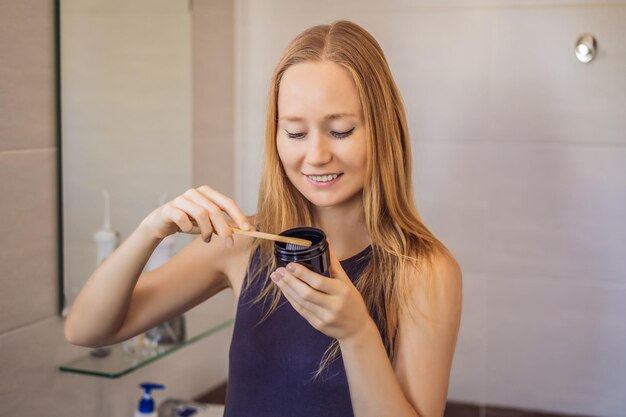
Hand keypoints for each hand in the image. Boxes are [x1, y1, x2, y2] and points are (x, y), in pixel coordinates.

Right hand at [138, 185, 252, 245]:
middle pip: (215, 210)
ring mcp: (181, 198)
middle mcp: (195, 192)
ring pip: (201, 215)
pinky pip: (183, 219)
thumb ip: (221, 223)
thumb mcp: (207, 222)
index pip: (227, 202)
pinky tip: (187, 231)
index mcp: (207, 192)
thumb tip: (243, 230)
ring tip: (206, 239)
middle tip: (229, 243)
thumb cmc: (188, 222)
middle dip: (225, 229)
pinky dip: (188, 229)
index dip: (238, 216)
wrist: (161, 223)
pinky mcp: (169, 208)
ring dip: (207, 231)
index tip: (248, 230)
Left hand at [269, 240, 373, 341]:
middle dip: (290, 281)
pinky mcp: (317, 325)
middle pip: (306, 293)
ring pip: (300, 302)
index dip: (302, 273)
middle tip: (278, 271)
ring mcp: (324, 317)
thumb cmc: (352, 302)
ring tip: (276, 278)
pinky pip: (300, 310)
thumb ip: (333, 263)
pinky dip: (291, 299)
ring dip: (286, 289)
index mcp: (342, 291)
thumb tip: (325, 242)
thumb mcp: (347, 282)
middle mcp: (333, 305)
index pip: (319, 282)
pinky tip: (284, 289)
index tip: (290, 265)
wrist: (356, 329)